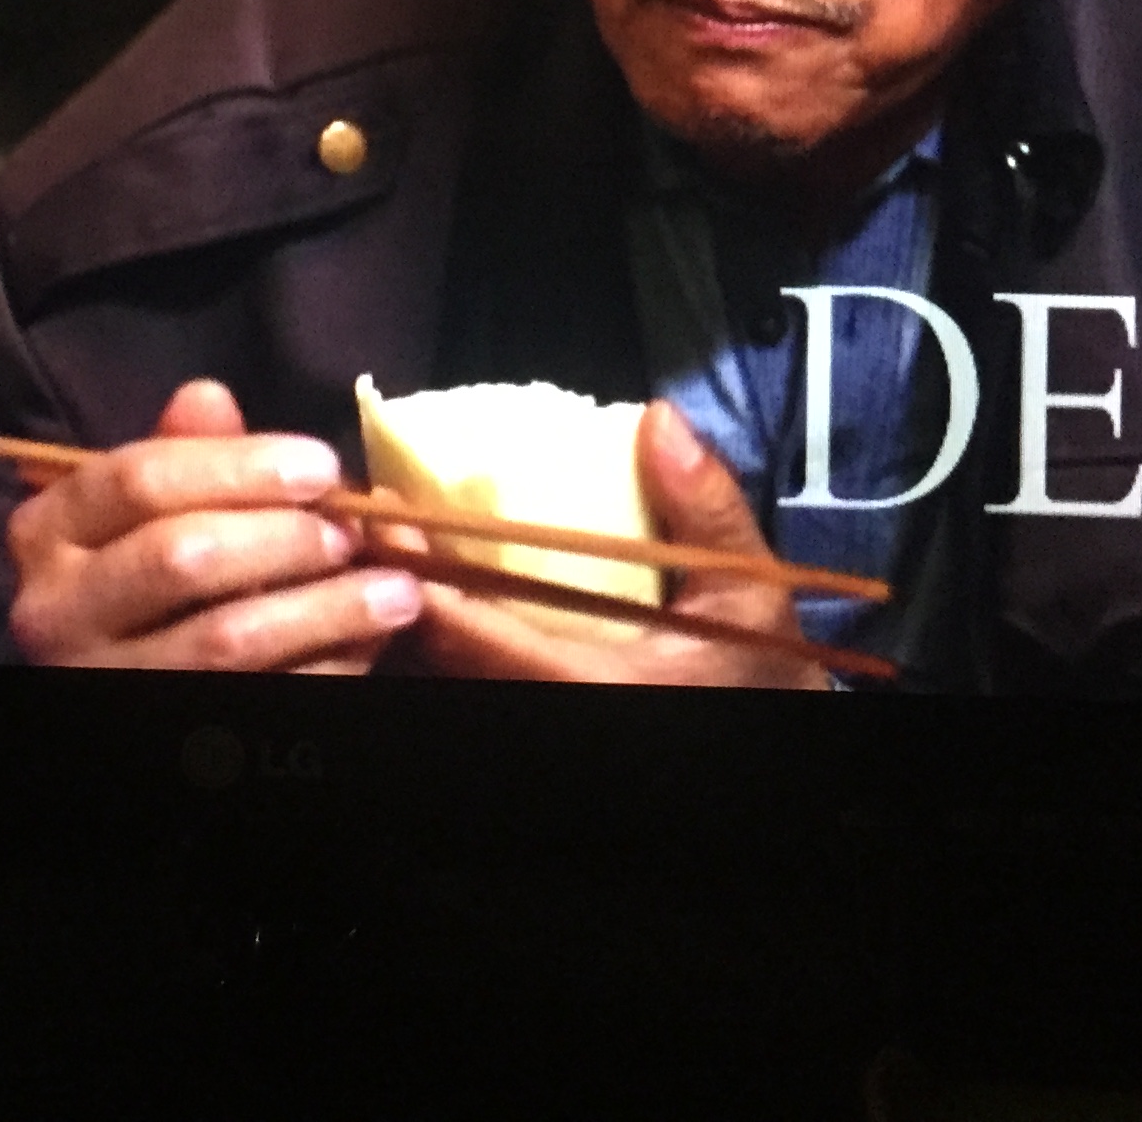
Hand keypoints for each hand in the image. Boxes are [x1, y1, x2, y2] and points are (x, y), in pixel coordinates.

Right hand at [4, 379, 424, 671]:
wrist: (119, 676)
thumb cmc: (142, 575)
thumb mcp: (144, 509)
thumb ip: (180, 454)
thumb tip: (209, 395)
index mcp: (47, 532)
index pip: (139, 480)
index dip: (240, 467)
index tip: (323, 466)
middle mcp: (54, 611)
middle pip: (182, 557)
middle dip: (285, 538)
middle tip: (353, 533)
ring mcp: (104, 678)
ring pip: (226, 640)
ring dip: (326, 610)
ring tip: (396, 589)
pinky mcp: (161, 726)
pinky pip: (257, 694)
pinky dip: (324, 666)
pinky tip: (369, 645)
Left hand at [403, 401, 829, 687]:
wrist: (767, 719)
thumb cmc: (758, 671)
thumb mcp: (745, 589)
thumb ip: (704, 506)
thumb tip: (659, 421)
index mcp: (586, 685)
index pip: (474, 640)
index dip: (423, 580)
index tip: (395, 518)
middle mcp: (541, 707)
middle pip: (438, 657)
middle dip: (403, 584)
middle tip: (374, 517)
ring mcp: (533, 713)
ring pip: (444, 672)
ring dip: (415, 611)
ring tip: (388, 543)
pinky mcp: (534, 705)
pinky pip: (467, 676)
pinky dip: (442, 634)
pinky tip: (431, 586)